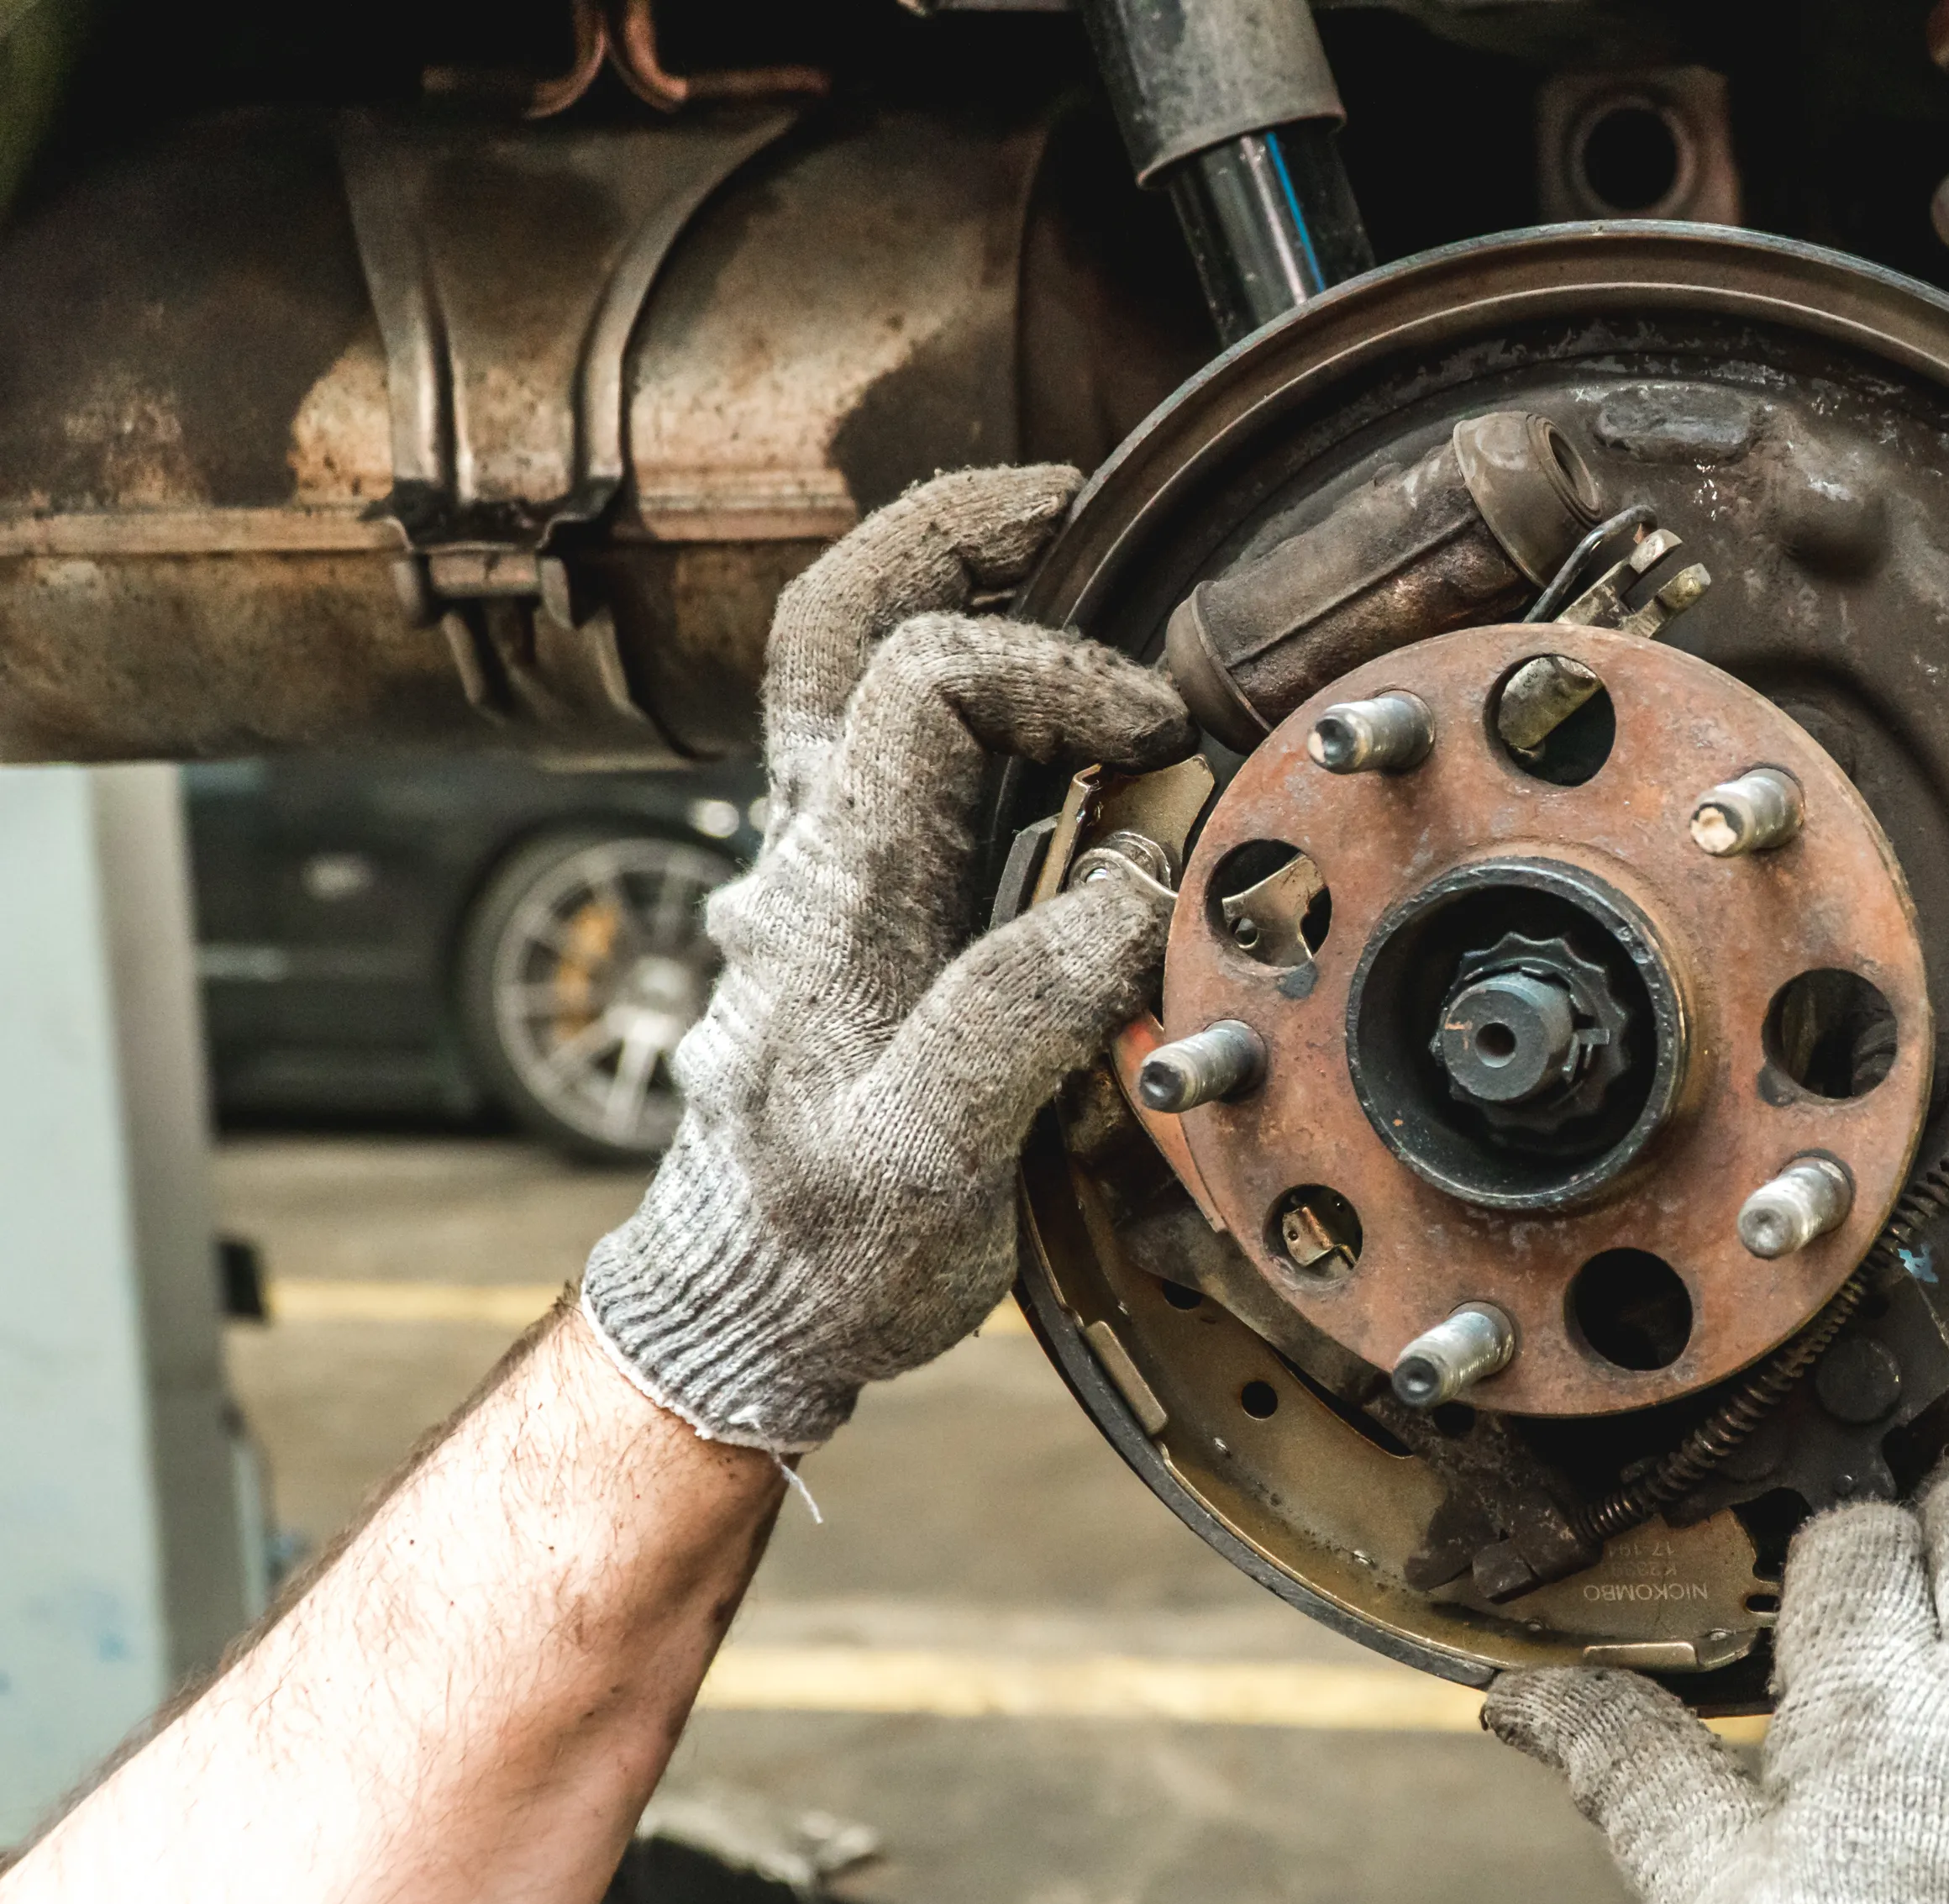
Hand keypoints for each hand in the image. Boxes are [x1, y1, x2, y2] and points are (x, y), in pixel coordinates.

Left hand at [584, 465, 1191, 1451]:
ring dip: (956, 589)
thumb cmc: (831, 1245)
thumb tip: (1130, 878)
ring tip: (1070, 559)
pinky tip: (1046, 721)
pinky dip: (964, 689)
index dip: (1058, 666)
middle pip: (846, 620)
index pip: (929, 679)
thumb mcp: (935, 1157)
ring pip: (851, 670)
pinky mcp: (842, 907)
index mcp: (838, 891)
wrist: (742, 1308)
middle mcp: (811, 855)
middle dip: (957, 527)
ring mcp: (817, 873)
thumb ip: (1025, 1008)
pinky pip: (883, 751)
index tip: (1155, 730)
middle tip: (1072, 500)